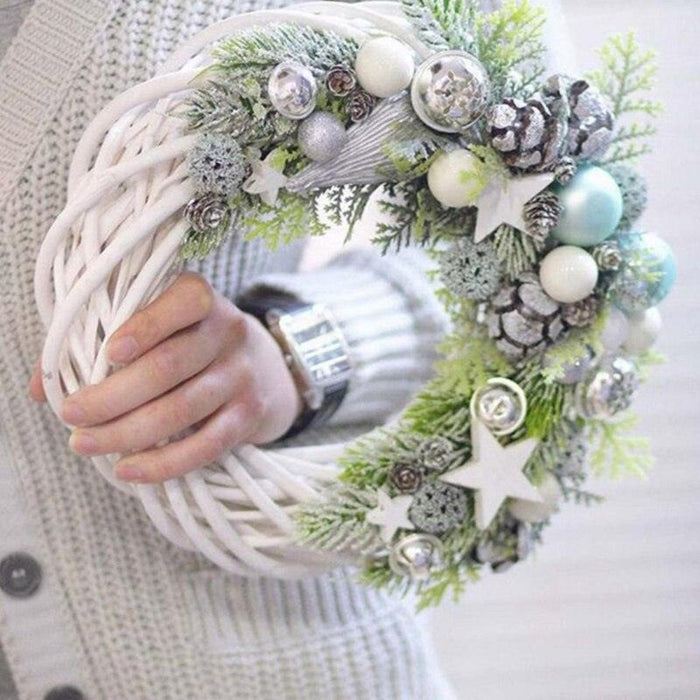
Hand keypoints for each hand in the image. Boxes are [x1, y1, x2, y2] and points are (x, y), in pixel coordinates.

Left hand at [29, 273, 302, 482]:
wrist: (265, 368)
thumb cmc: (190, 342)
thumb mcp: (161, 326)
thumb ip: (101, 343)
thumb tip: (43, 388)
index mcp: (201, 298)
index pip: (180, 304)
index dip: (144, 327)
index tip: (107, 354)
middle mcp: (228, 332)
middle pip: (169, 366)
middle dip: (113, 396)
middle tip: (72, 415)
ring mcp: (242, 375)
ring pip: (182, 409)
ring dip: (128, 432)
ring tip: (85, 445)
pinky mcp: (249, 414)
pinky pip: (207, 445)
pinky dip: (165, 462)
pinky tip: (130, 470)